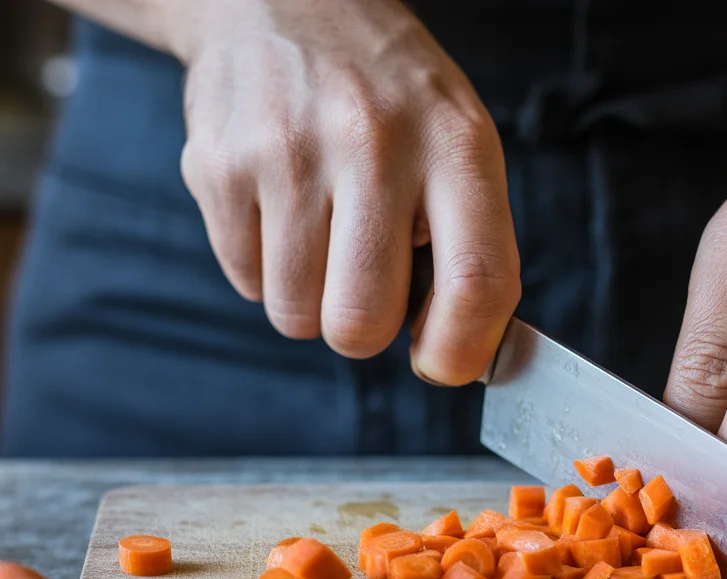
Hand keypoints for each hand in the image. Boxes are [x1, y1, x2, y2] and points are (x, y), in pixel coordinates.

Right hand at [173, 0, 519, 384]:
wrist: (287, 1)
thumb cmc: (390, 94)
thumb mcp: (459, 141)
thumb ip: (473, 241)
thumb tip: (460, 353)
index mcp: (454, 144)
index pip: (477, 279)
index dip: (461, 349)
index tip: (444, 363)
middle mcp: (373, 144)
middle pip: (362, 322)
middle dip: (365, 329)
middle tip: (366, 286)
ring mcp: (287, 154)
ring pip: (296, 315)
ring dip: (312, 297)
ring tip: (325, 230)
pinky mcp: (218, 166)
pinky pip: (246, 282)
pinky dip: (267, 268)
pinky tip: (284, 208)